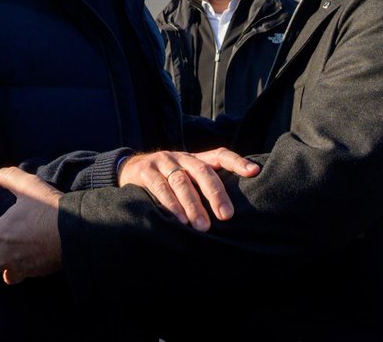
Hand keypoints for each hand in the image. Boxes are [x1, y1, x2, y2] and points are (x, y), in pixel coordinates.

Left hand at [0, 167, 62, 289]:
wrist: (74, 231)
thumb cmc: (49, 209)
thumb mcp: (28, 187)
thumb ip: (11, 178)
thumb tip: (1, 173)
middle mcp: (4, 256)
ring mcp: (21, 267)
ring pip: (6, 277)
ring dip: (3, 275)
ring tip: (5, 274)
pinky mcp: (37, 272)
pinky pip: (26, 274)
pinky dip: (25, 271)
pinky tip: (30, 265)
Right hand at [118, 148, 259, 230]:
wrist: (128, 169)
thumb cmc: (166, 180)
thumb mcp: (186, 177)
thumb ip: (203, 186)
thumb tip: (231, 211)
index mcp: (195, 158)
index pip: (220, 155)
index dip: (237, 162)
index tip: (254, 172)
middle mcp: (181, 157)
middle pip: (203, 171)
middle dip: (216, 194)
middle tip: (226, 215)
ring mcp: (163, 162)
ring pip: (182, 182)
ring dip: (193, 205)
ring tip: (203, 226)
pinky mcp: (146, 172)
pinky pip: (160, 187)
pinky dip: (171, 204)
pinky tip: (179, 220)